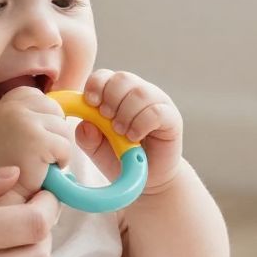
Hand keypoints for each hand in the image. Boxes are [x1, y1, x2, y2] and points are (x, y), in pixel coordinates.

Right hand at [0, 87, 71, 199]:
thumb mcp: (4, 134)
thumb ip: (24, 119)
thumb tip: (59, 111)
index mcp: (3, 104)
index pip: (39, 98)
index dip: (44, 121)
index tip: (33, 141)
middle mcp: (10, 107)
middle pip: (55, 110)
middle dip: (54, 134)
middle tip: (38, 156)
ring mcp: (22, 121)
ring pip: (64, 128)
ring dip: (58, 149)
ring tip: (38, 165)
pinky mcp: (36, 140)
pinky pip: (66, 147)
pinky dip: (61, 162)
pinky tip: (42, 172)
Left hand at [78, 69, 184, 190]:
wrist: (146, 180)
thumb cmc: (120, 159)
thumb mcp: (96, 150)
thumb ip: (87, 138)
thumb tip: (85, 124)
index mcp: (116, 94)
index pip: (104, 76)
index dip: (96, 85)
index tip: (90, 102)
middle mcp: (137, 93)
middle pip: (122, 78)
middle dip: (111, 98)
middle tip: (107, 119)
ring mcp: (156, 103)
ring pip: (140, 93)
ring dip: (125, 113)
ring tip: (121, 132)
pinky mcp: (171, 117)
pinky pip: (157, 111)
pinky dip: (141, 124)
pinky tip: (135, 137)